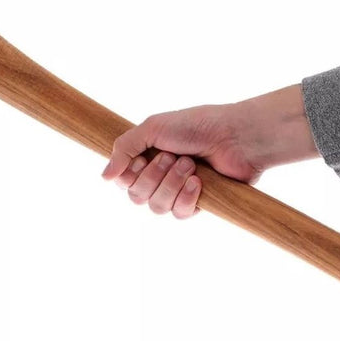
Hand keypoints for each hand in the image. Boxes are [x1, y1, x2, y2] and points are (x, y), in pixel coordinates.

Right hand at [101, 85, 316, 216]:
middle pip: (137, 196)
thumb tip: (104, 177)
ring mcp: (178, 192)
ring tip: (190, 165)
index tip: (145, 156)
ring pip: (156, 207)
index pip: (123, 181)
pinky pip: (179, 214)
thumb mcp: (153, 128)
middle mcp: (160, 177)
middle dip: (154, 175)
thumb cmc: (198, 126)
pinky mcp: (197, 204)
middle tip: (174, 155)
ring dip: (171, 184)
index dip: (131, 173)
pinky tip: (198, 182)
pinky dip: (187, 197)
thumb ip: (124, 149)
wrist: (235, 137)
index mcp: (147, 157)